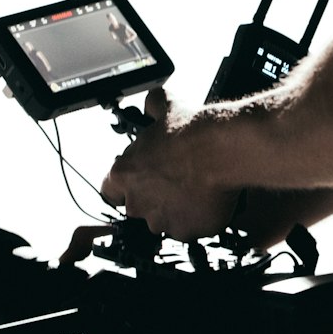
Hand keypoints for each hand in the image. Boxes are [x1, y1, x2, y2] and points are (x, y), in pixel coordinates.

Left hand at [99, 86, 239, 241]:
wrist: (222, 151)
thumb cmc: (193, 132)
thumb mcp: (167, 107)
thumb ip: (153, 106)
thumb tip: (152, 101)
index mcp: (124, 173)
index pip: (110, 190)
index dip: (125, 185)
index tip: (139, 180)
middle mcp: (137, 202)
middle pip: (138, 206)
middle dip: (155, 197)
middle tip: (176, 180)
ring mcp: (161, 221)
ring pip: (165, 220)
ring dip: (176, 209)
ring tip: (195, 188)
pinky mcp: (186, 232)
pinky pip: (189, 229)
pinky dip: (197, 218)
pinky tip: (208, 199)